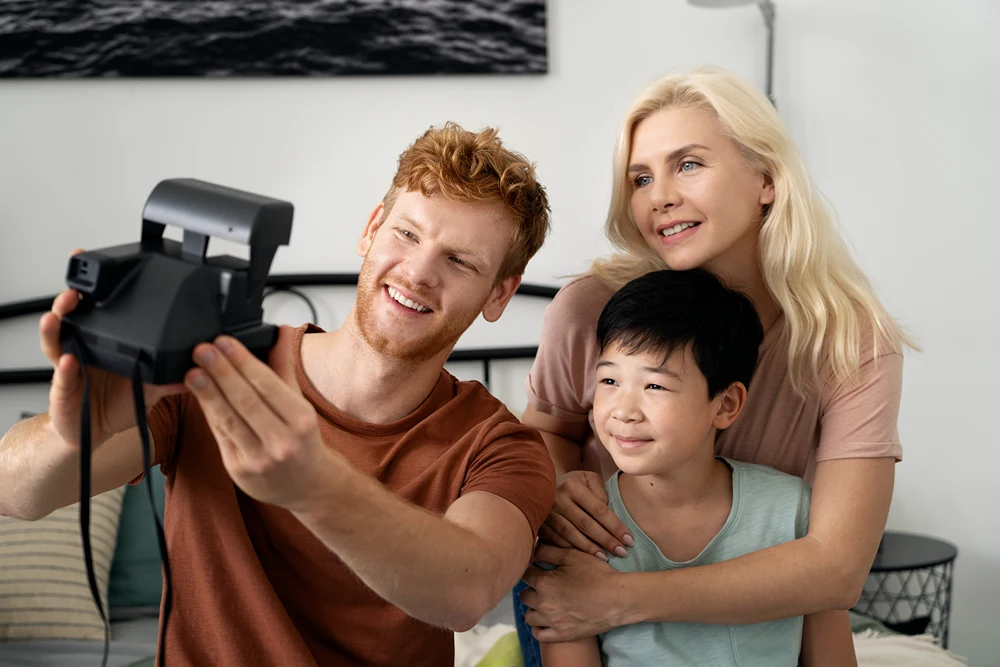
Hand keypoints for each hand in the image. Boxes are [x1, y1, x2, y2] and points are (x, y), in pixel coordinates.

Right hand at [42, 250, 184, 447]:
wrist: (95, 434)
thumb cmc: (118, 404)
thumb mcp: (152, 387)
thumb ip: (174, 375)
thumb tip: (203, 365)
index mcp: (105, 343)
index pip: (96, 308)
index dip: (92, 286)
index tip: (90, 259)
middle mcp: (83, 349)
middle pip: (70, 317)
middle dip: (69, 298)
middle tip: (75, 289)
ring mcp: (68, 367)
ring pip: (56, 340)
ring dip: (57, 325)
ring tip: (61, 313)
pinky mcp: (63, 390)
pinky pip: (62, 378)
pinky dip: (65, 369)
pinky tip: (70, 361)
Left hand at [183, 326, 341, 511]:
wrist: (308, 486)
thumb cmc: (303, 440)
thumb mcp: (301, 404)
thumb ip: (284, 368)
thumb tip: (281, 331)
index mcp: (301, 421)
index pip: (267, 385)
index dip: (243, 362)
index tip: (224, 342)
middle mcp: (282, 442)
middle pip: (246, 402)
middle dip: (221, 373)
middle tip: (202, 350)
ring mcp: (259, 460)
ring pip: (228, 420)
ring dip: (207, 393)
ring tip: (192, 371)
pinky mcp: (239, 471)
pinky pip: (220, 435)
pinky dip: (209, 413)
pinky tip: (198, 395)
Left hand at [520, 544, 626, 641]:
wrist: (618, 599)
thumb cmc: (597, 574)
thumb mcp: (572, 556)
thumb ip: (548, 551)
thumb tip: (533, 549)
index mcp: (544, 583)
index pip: (525, 574)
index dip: (531, 569)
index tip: (539, 569)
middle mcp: (543, 604)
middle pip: (524, 595)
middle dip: (532, 588)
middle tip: (545, 585)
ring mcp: (551, 622)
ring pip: (529, 616)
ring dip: (534, 608)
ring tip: (546, 602)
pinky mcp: (561, 635)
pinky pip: (538, 634)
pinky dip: (539, 627)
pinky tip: (547, 619)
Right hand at [539, 470, 632, 558]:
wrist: (542, 484)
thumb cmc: (574, 484)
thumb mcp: (588, 479)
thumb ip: (601, 492)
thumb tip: (608, 513)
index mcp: (573, 486)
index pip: (599, 510)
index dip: (616, 526)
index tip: (629, 540)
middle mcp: (558, 498)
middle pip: (586, 524)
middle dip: (606, 540)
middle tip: (622, 552)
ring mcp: (547, 512)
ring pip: (571, 534)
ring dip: (589, 548)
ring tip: (605, 558)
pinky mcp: (540, 524)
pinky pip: (557, 540)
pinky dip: (571, 549)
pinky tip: (584, 557)